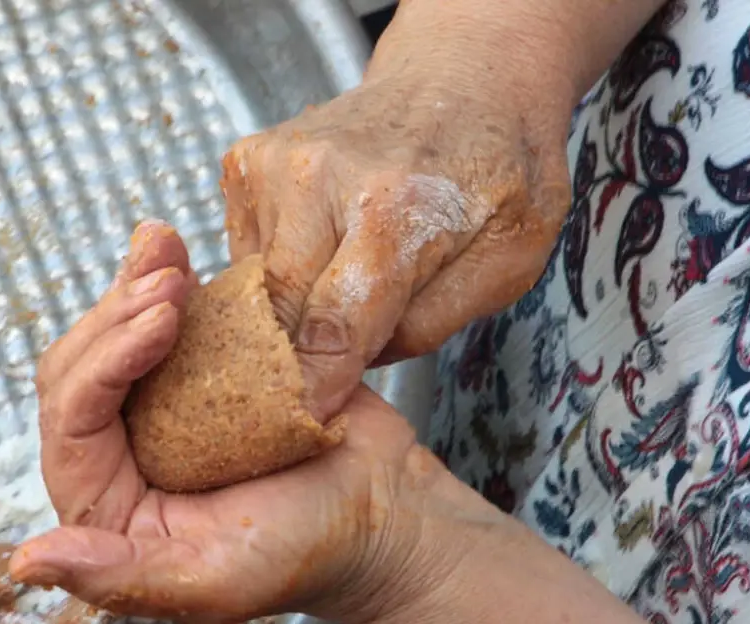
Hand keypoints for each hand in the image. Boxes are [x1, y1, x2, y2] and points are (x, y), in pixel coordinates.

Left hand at [10, 221, 487, 623]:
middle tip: (167, 271)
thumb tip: (26, 562)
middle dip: (116, 311)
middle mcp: (118, 451)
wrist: (384, 510)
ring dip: (133, 283)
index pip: (72, 419)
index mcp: (105, 503)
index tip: (165, 315)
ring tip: (164, 242)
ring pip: (114, 331)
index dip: (105, 360)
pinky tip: (178, 249)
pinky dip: (167, 279)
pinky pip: (165, 317)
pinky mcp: (197, 371)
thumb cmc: (307, 554)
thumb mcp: (213, 580)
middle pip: (80, 366)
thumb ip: (118, 577)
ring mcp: (156, 406)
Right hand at [222, 6, 574, 420]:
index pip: (334, 325)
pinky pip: (243, 253)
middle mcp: (318, 178)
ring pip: (253, 285)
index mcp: (394, 208)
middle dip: (293, 357)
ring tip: (331, 301)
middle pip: (277, 310)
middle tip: (315, 384)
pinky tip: (318, 258)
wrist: (465, 76)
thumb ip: (428, 324)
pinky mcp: (245, 163)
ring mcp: (272, 166)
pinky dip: (275, 275)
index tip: (307, 420)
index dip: (317, 385)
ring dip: (285, 313)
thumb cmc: (495, 173)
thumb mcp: (506, 262)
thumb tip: (349, 365)